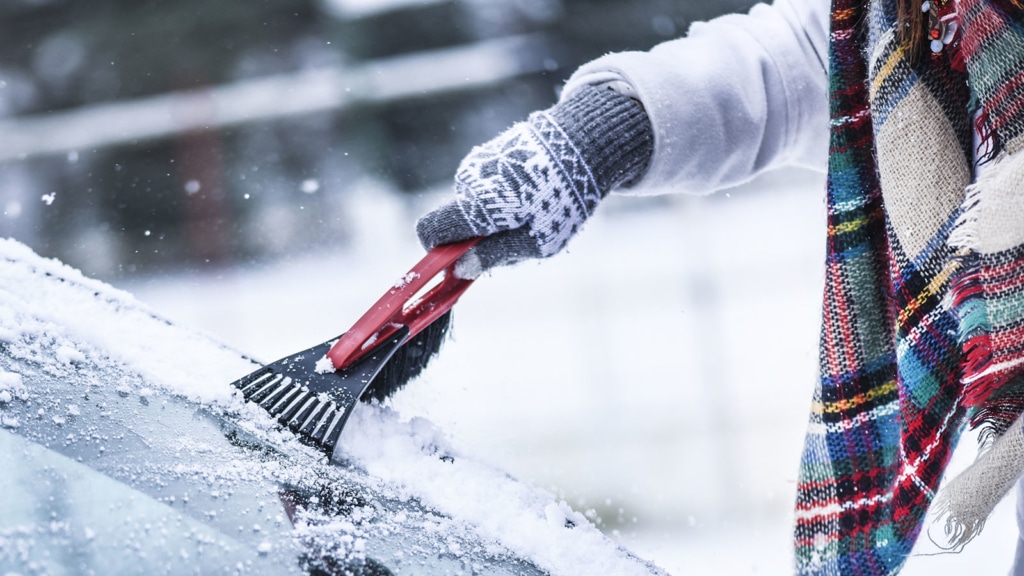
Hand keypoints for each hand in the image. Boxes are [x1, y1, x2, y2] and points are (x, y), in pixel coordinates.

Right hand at [415, 110, 602, 277]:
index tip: (459, 262)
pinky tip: (532, 191)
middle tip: (518, 236)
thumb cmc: (563, 200)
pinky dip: (502, 196)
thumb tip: (460, 270)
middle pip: (456, 221)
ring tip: (533, 209)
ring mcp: (477, 163)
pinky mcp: (489, 152)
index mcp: (476, 206)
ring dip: (495, 215)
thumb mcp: (536, 241)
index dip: (437, 251)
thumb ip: (494, 256)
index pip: (430, 231)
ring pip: (473, 204)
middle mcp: (468, 181)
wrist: (584, 143)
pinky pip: (485, 186)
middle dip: (477, 236)